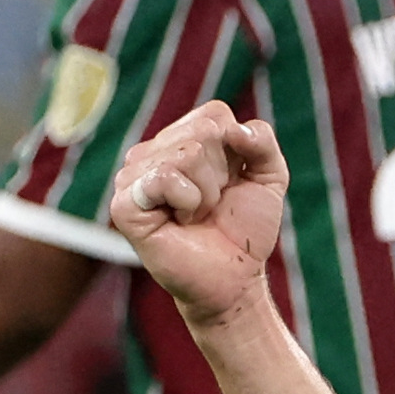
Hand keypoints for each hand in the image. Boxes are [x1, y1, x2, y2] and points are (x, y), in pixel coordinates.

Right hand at [107, 102, 287, 329]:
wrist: (234, 278)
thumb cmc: (244, 229)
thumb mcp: (269, 177)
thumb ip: (262, 140)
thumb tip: (234, 129)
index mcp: (182, 139)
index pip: (215, 114)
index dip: (236, 152)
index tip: (230, 184)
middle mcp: (153, 151)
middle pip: (203, 131)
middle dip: (222, 174)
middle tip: (211, 204)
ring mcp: (133, 174)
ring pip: (186, 152)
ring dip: (206, 193)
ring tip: (196, 215)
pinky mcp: (125, 202)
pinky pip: (165, 177)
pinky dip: (187, 201)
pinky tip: (180, 221)